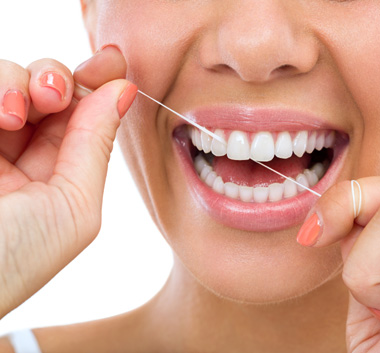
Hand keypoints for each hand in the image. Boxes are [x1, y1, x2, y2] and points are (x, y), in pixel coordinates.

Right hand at [0, 45, 135, 316]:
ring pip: (7, 80)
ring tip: (14, 113)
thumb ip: (95, 146)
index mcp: (56, 176)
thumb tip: (124, 89)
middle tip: (53, 94)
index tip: (110, 60)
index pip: (81, 116)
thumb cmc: (14, 259)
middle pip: (45, 90)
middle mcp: (19, 155)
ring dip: (17, 81)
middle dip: (56, 80)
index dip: (96, 85)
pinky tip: (3, 114)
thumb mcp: (73, 206)